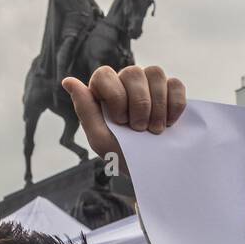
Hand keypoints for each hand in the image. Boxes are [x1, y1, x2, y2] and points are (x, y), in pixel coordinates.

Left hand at [62, 65, 186, 175]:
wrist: (153, 171)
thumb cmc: (123, 155)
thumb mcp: (100, 139)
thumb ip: (85, 109)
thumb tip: (68, 81)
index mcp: (105, 91)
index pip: (105, 74)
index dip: (116, 96)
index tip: (121, 121)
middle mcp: (126, 83)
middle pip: (133, 72)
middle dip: (139, 104)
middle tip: (140, 129)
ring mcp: (150, 85)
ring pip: (155, 73)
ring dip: (158, 105)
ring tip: (156, 129)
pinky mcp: (172, 92)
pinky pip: (176, 84)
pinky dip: (175, 104)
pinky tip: (170, 123)